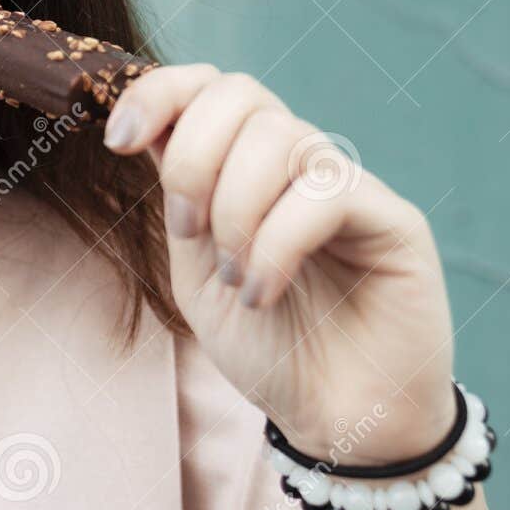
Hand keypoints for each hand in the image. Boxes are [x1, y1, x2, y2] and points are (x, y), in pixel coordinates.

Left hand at [103, 64, 457, 464]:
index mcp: (247, 168)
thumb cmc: (270, 348)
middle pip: (239, 94)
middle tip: (190, 233)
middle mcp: (299, 163)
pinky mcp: (393, 218)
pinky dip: (276, 243)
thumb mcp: (197, 272)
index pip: (208, 87)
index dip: (158, 94)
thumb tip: (144, 129)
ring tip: (235, 279)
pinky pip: (326, 191)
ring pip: (281, 136)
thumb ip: (178, 202)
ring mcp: (348, 184)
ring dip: (235, 210)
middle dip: (193, 158)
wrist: (336, 421)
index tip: (116, 140)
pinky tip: (263, 293)